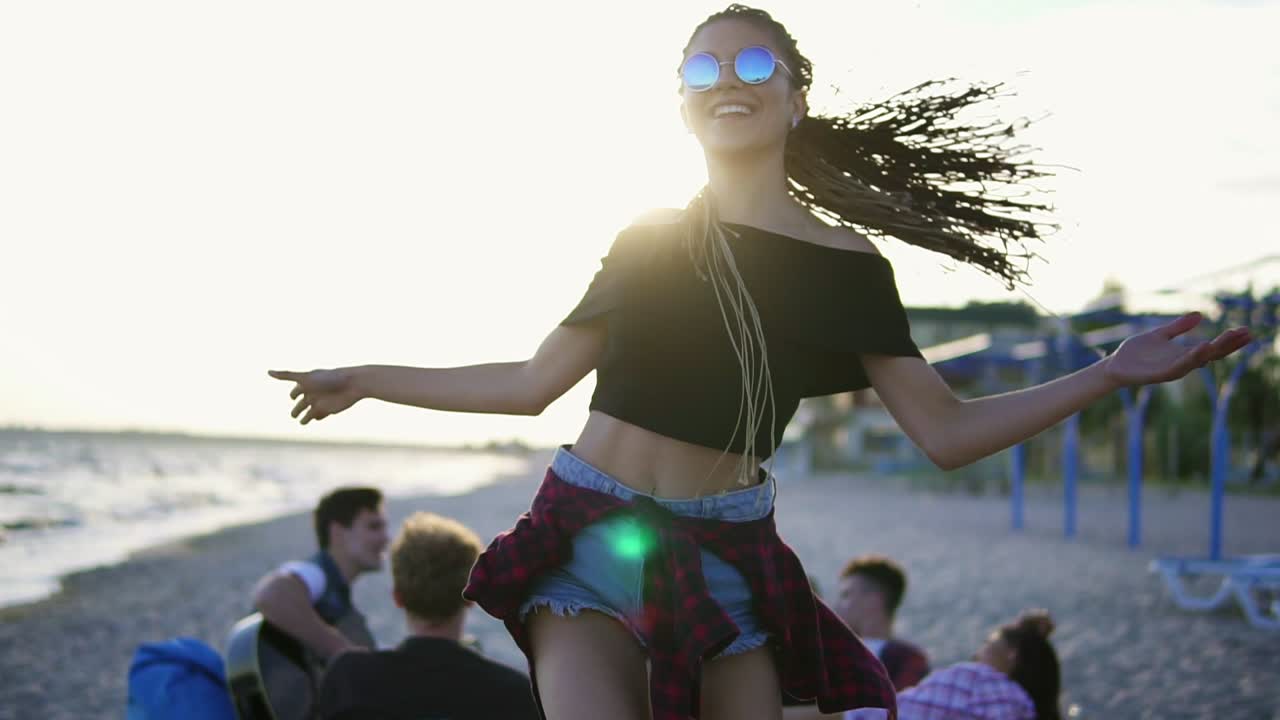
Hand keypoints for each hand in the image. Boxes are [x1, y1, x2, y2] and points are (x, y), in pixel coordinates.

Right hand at [267, 367, 362, 424]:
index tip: (292, 395)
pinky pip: (319, 415)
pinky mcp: (328, 410)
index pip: (297, 390)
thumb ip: (287, 376)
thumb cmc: (329, 379)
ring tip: (300, 421)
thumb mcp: (306, 378)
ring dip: (305, 417)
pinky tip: (313, 419)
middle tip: (293, 414)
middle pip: (301, 403)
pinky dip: (315, 417)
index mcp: (307, 383)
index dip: (294, 393)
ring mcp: (320, 402)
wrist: (352, 385)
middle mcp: (313, 393)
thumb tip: (267, 371)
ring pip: (309, 411)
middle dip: (297, 409)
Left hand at [1103, 312, 1253, 387]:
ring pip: (1199, 360)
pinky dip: (1192, 358)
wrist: (1114, 365)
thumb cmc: (1136, 352)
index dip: (1229, 340)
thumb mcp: (1160, 335)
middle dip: (1229, 344)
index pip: (1212, 347)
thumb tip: (1200, 315)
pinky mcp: (1160, 374)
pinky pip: (1180, 366)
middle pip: (1211, 354)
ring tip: (1230, 338)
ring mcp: (1172, 369)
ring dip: (1214, 349)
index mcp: (1183, 353)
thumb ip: (1178, 327)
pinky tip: (1203, 347)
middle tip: (1247, 333)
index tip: (1245, 330)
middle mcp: (1182, 362)